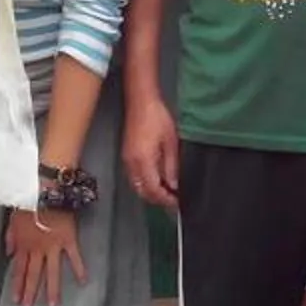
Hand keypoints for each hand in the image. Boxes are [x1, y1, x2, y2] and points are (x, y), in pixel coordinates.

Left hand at [7, 205, 88, 305]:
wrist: (45, 190)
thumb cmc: (28, 201)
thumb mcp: (13, 218)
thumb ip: (10, 237)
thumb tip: (8, 253)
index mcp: (24, 244)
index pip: (19, 269)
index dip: (17, 285)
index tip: (16, 300)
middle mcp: (37, 249)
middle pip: (33, 275)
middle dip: (30, 293)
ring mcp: (54, 246)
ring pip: (52, 272)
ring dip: (52, 290)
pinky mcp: (69, 240)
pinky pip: (74, 257)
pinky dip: (79, 269)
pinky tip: (83, 282)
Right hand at [123, 95, 181, 210]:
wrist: (141, 102)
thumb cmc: (158, 118)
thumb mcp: (170, 143)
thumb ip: (172, 167)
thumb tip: (174, 186)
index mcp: (143, 161)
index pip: (153, 190)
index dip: (165, 199)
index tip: (178, 202)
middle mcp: (131, 164)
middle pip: (143, 192)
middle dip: (158, 199)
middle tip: (174, 200)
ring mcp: (127, 160)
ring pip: (138, 186)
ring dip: (152, 192)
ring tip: (168, 191)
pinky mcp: (127, 156)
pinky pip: (135, 178)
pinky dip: (146, 184)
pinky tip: (158, 180)